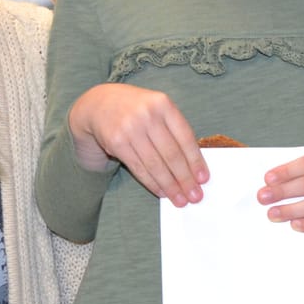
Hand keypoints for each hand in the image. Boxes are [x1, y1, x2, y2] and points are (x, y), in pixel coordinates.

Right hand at [67, 83, 206, 204]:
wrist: (100, 104)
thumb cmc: (137, 110)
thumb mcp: (157, 109)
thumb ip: (174, 130)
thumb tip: (193, 166)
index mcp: (163, 104)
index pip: (185, 137)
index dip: (195, 161)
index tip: (203, 179)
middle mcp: (147, 115)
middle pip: (171, 153)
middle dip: (185, 178)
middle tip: (195, 196)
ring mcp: (130, 129)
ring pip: (155, 164)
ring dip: (170, 186)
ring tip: (180, 200)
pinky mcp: (116, 142)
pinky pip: (139, 168)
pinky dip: (152, 183)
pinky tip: (162, 192)